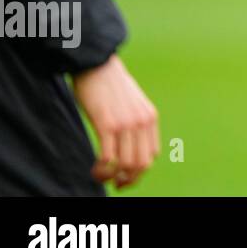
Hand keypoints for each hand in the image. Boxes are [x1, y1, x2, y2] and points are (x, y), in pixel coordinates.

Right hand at [70, 54, 159, 189]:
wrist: (97, 63)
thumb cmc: (109, 85)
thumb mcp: (132, 103)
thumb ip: (135, 121)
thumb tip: (130, 143)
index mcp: (150, 118)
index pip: (151, 156)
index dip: (138, 172)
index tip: (123, 177)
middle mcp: (142, 122)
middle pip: (141, 164)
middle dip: (128, 180)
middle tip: (113, 183)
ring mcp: (126, 123)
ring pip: (126, 164)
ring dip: (112, 177)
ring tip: (100, 175)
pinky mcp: (107, 124)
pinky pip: (108, 157)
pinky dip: (102, 170)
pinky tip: (95, 169)